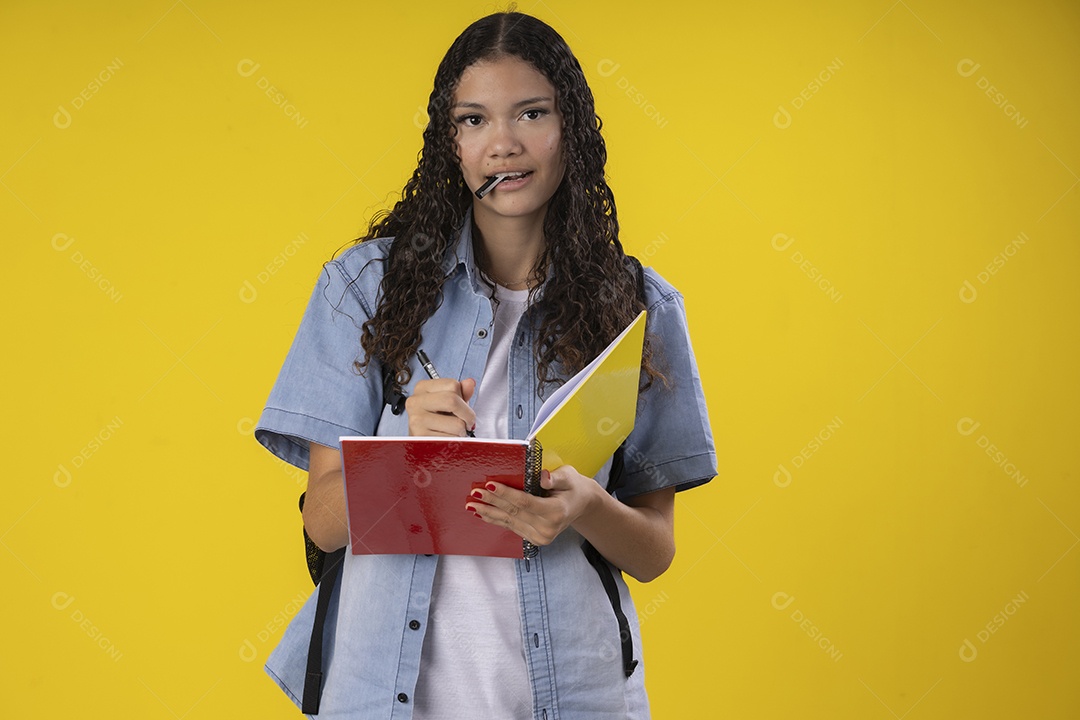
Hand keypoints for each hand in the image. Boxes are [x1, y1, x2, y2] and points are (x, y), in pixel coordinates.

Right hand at [405, 378, 476, 435]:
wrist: (422, 443)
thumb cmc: (436, 421)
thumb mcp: (448, 403)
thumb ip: (461, 392)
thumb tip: (470, 383)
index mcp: (422, 388)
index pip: (453, 384)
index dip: (463, 397)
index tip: (462, 407)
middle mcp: (415, 402)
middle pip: (452, 401)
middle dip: (467, 414)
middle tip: (468, 422)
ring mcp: (417, 420)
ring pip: (456, 423)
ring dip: (462, 431)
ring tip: (453, 432)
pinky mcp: (421, 438)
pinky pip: (452, 439)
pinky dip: (456, 442)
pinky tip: (447, 439)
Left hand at [465, 465, 601, 545]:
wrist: (581, 504)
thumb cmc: (573, 486)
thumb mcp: (568, 476)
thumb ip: (555, 477)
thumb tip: (542, 477)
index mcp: (556, 512)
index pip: (525, 502)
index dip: (506, 494)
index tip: (490, 485)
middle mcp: (548, 528)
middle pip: (514, 513)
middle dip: (492, 502)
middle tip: (474, 494)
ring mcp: (541, 537)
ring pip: (509, 522)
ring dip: (489, 513)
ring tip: (472, 505)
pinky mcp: (535, 540)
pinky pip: (512, 527)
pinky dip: (496, 519)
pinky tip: (483, 514)